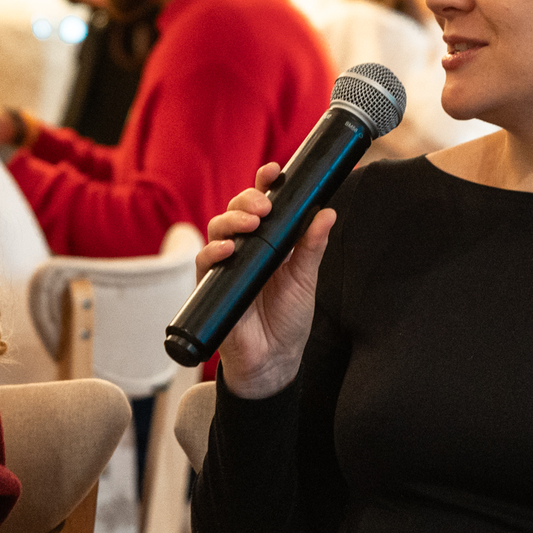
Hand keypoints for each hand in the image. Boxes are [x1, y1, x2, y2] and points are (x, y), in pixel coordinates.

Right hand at [196, 161, 336, 400]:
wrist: (273, 361)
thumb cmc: (288, 320)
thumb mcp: (306, 279)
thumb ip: (312, 246)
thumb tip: (327, 212)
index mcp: (270, 242)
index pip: (263, 204)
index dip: (264, 184)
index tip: (274, 171)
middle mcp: (246, 249)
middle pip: (237, 210)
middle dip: (247, 200)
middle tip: (264, 205)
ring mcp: (227, 265)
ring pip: (218, 229)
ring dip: (232, 220)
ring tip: (251, 223)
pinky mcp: (212, 285)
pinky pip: (205, 262)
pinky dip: (214, 251)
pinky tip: (228, 250)